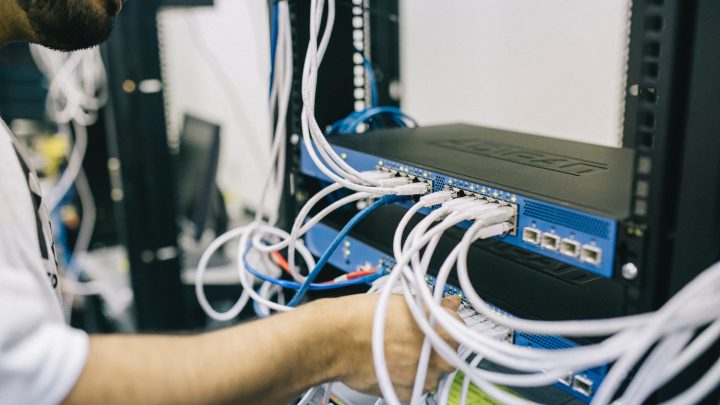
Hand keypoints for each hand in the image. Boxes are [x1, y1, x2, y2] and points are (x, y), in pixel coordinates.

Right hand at [325, 293, 461, 400]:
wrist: (337, 339)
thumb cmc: (365, 317)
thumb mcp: (405, 300)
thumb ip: (435, 306)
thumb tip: (450, 303)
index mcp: (440, 328)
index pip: (460, 328)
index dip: (446, 325)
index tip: (437, 324)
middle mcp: (436, 355)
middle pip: (450, 354)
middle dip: (437, 348)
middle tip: (416, 339)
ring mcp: (422, 377)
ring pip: (434, 374)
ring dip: (424, 365)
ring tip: (400, 352)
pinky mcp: (407, 393)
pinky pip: (416, 386)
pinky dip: (409, 378)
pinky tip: (393, 364)